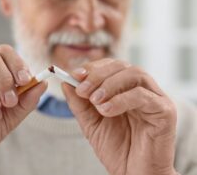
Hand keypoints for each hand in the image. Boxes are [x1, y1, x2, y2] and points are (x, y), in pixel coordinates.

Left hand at [62, 58, 176, 174]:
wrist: (134, 173)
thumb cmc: (116, 148)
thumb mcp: (91, 123)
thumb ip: (79, 104)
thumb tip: (66, 83)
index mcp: (124, 89)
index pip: (110, 66)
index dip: (92, 67)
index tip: (74, 75)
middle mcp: (141, 89)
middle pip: (122, 66)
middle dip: (98, 74)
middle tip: (82, 89)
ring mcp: (154, 98)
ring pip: (135, 74)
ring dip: (110, 84)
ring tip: (95, 101)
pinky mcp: (165, 111)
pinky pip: (143, 96)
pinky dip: (122, 99)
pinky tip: (107, 111)